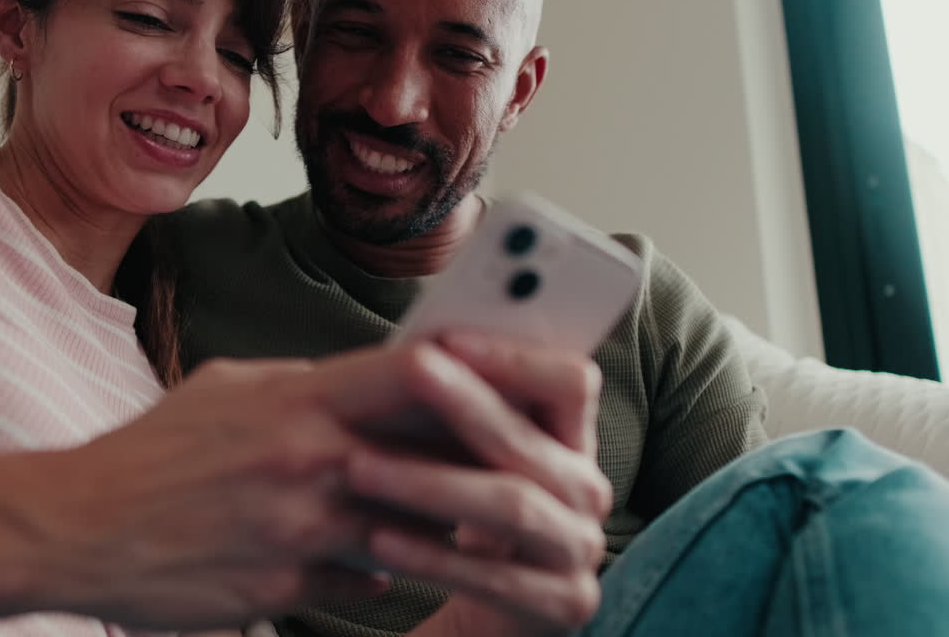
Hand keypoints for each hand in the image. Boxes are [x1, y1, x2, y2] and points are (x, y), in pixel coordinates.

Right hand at [21, 341, 568, 630]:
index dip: (472, 374)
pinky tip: (375, 560)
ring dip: (441, 527)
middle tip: (510, 466)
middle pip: (434, 455)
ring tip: (459, 521)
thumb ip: (308, 384)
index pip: (417, 371)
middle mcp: (309, 461)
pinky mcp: (287, 587)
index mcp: (298, 400)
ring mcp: (301, 530)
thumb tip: (375, 380)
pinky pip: (365, 579)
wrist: (75, 528)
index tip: (503, 384)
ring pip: (415, 530)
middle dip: (476, 462)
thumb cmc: (154, 451)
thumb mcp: (229, 389)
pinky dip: (380, 569)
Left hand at [351, 334, 612, 636]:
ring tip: (360, 467)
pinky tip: (378, 539)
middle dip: (462, 405)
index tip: (447, 339)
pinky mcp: (562, 607)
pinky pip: (492, 577)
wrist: (487, 620)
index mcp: (572, 444)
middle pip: (528, 441)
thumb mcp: (472, 464)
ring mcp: (580, 553)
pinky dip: (432, 554)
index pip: (571, 384)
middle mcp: (588, 493)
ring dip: (432, 483)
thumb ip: (462, 415)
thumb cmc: (468, 525)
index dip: (515, 359)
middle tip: (404, 377)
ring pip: (512, 505)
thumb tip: (412, 348)